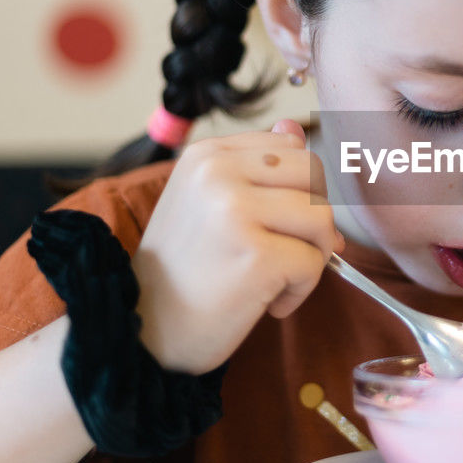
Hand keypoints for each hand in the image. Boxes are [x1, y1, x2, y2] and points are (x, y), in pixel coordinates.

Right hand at [132, 119, 343, 373]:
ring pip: (322, 218)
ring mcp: (235, 210)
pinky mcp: (255, 254)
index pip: (295, 150)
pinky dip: (300, 291)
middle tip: (283, 256)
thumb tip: (295, 130)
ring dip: (310, 258)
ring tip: (273, 280)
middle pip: (315, 178)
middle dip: (312, 223)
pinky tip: (266, 303)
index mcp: (207, 154)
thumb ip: (255, 165)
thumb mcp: (210, 204)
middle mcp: (218, 172)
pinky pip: (314, 263)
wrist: (140, 332)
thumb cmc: (184, 272)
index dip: (301, 194)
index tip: (274, 228)